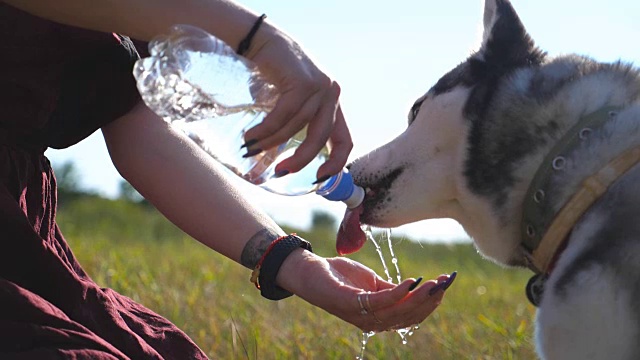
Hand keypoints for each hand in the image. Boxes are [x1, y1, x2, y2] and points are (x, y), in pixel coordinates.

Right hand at [241, 24, 352, 179]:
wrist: (262, 40)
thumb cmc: (273, 75)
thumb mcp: (289, 104)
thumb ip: (291, 129)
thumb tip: (273, 167)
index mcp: (332, 103)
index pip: (345, 139)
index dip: (336, 163)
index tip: (319, 179)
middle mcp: (331, 94)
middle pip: (321, 137)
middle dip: (301, 159)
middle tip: (281, 171)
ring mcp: (319, 86)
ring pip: (297, 126)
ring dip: (271, 142)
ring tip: (251, 147)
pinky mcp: (302, 81)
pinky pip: (283, 115)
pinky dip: (266, 129)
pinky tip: (251, 135)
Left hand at [277, 249, 452, 331]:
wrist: (310, 271)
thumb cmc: (340, 277)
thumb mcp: (371, 283)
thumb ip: (391, 290)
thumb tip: (415, 288)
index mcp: (378, 317)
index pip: (410, 317)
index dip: (430, 304)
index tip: (445, 286)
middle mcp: (371, 321)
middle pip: (408, 317)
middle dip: (429, 301)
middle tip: (445, 283)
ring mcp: (360, 314)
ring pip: (397, 312)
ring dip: (419, 297)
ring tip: (433, 283)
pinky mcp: (349, 302)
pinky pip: (379, 302)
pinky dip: (397, 293)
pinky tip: (410, 281)